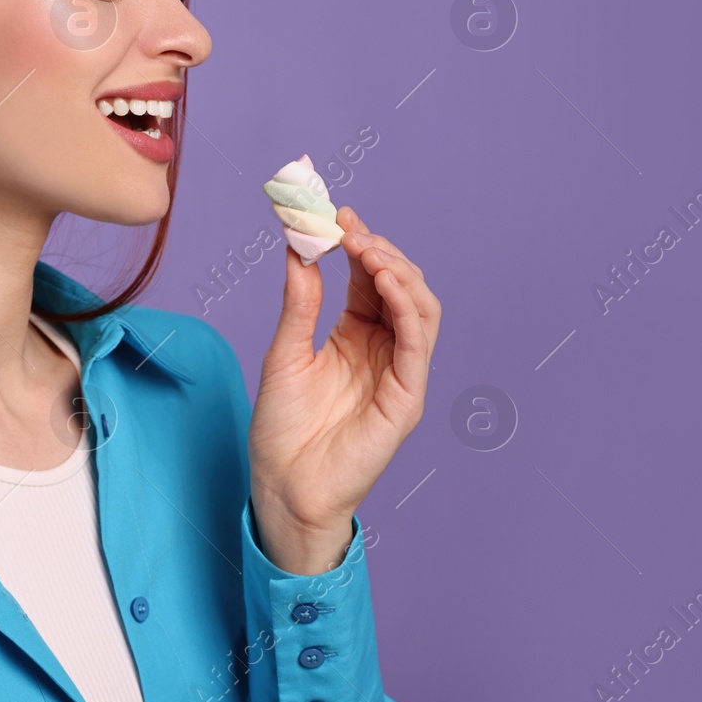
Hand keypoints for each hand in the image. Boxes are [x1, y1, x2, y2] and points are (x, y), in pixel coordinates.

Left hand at [249, 205, 440, 574]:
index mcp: (357, 336)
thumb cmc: (281, 430)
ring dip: (398, 271)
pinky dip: (407, 307)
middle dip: (380, 250)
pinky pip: (418, 344)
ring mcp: (399, 373)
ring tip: (368, 249)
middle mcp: (384, 349)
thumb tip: (297, 246)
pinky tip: (385, 281)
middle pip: (401, 286)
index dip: (360, 243)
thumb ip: (299, 302)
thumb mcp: (285, 352)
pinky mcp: (406, 398)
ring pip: (420, 307)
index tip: (336, 213)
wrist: (282, 487)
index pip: (371, 278)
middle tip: (349, 228)